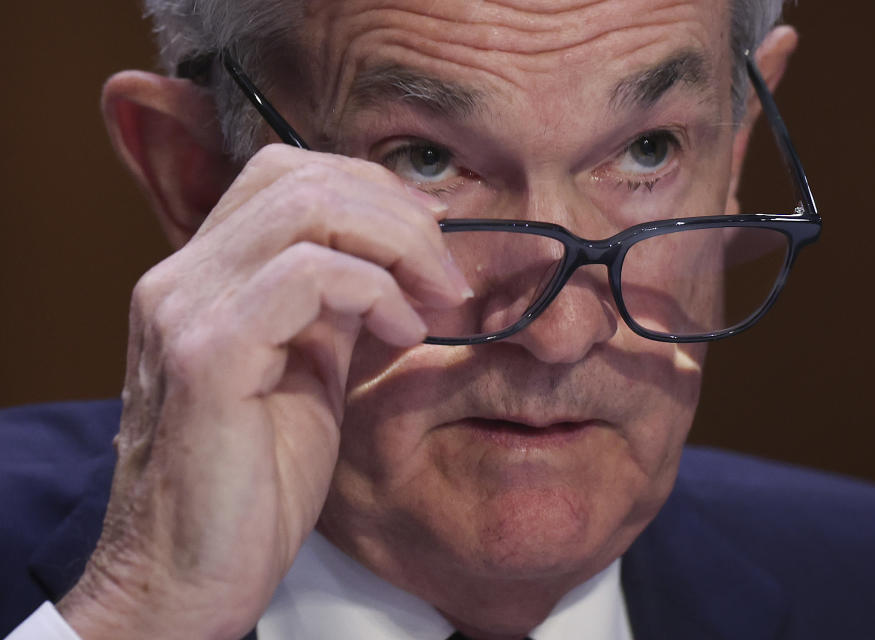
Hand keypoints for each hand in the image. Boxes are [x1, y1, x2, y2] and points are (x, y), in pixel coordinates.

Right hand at [57, 145, 469, 638]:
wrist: (193, 575)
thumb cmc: (256, 481)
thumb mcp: (310, 371)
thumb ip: (338, 308)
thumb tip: (403, 262)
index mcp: (205, 277)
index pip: (285, 175)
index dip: (370, 189)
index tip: (431, 235)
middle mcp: (182, 278)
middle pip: (300, 176)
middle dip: (397, 214)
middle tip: (447, 275)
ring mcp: (185, 310)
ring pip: (306, 209)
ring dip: (397, 247)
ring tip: (435, 303)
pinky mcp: (207, 356)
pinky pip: (307, 276)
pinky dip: (375, 292)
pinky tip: (404, 335)